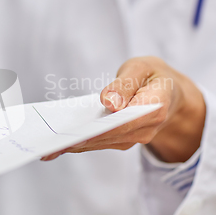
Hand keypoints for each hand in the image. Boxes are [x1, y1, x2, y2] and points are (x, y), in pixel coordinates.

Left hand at [42, 57, 205, 162]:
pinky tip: (57, 144)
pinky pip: (99, 142)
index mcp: (153, 108)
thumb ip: (126, 83)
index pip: (122, 123)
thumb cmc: (152, 75)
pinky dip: (79, 142)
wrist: (169, 91)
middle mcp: (144, 130)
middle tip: (48, 145)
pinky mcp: (122, 139)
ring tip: (46, 147)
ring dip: (74, 145)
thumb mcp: (142, 68)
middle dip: (78, 140)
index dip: (96, 130)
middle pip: (107, 137)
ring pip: (100, 143)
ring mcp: (133, 138)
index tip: (73, 134)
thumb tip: (109, 103)